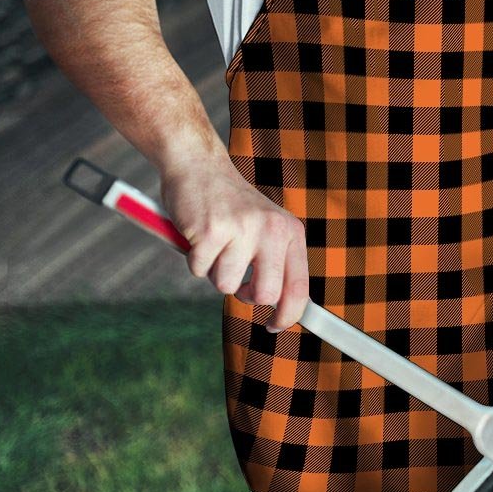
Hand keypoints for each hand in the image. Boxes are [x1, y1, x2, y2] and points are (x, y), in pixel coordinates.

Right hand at [160, 157, 308, 332]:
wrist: (199, 165)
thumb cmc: (231, 205)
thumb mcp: (266, 228)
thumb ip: (276, 262)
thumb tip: (283, 309)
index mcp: (290, 231)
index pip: (299, 287)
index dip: (289, 315)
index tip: (274, 326)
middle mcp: (272, 229)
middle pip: (266, 294)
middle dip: (246, 295)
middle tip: (236, 277)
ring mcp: (242, 229)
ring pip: (226, 285)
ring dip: (214, 271)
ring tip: (215, 243)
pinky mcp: (211, 230)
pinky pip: (199, 270)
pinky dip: (194, 258)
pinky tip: (199, 234)